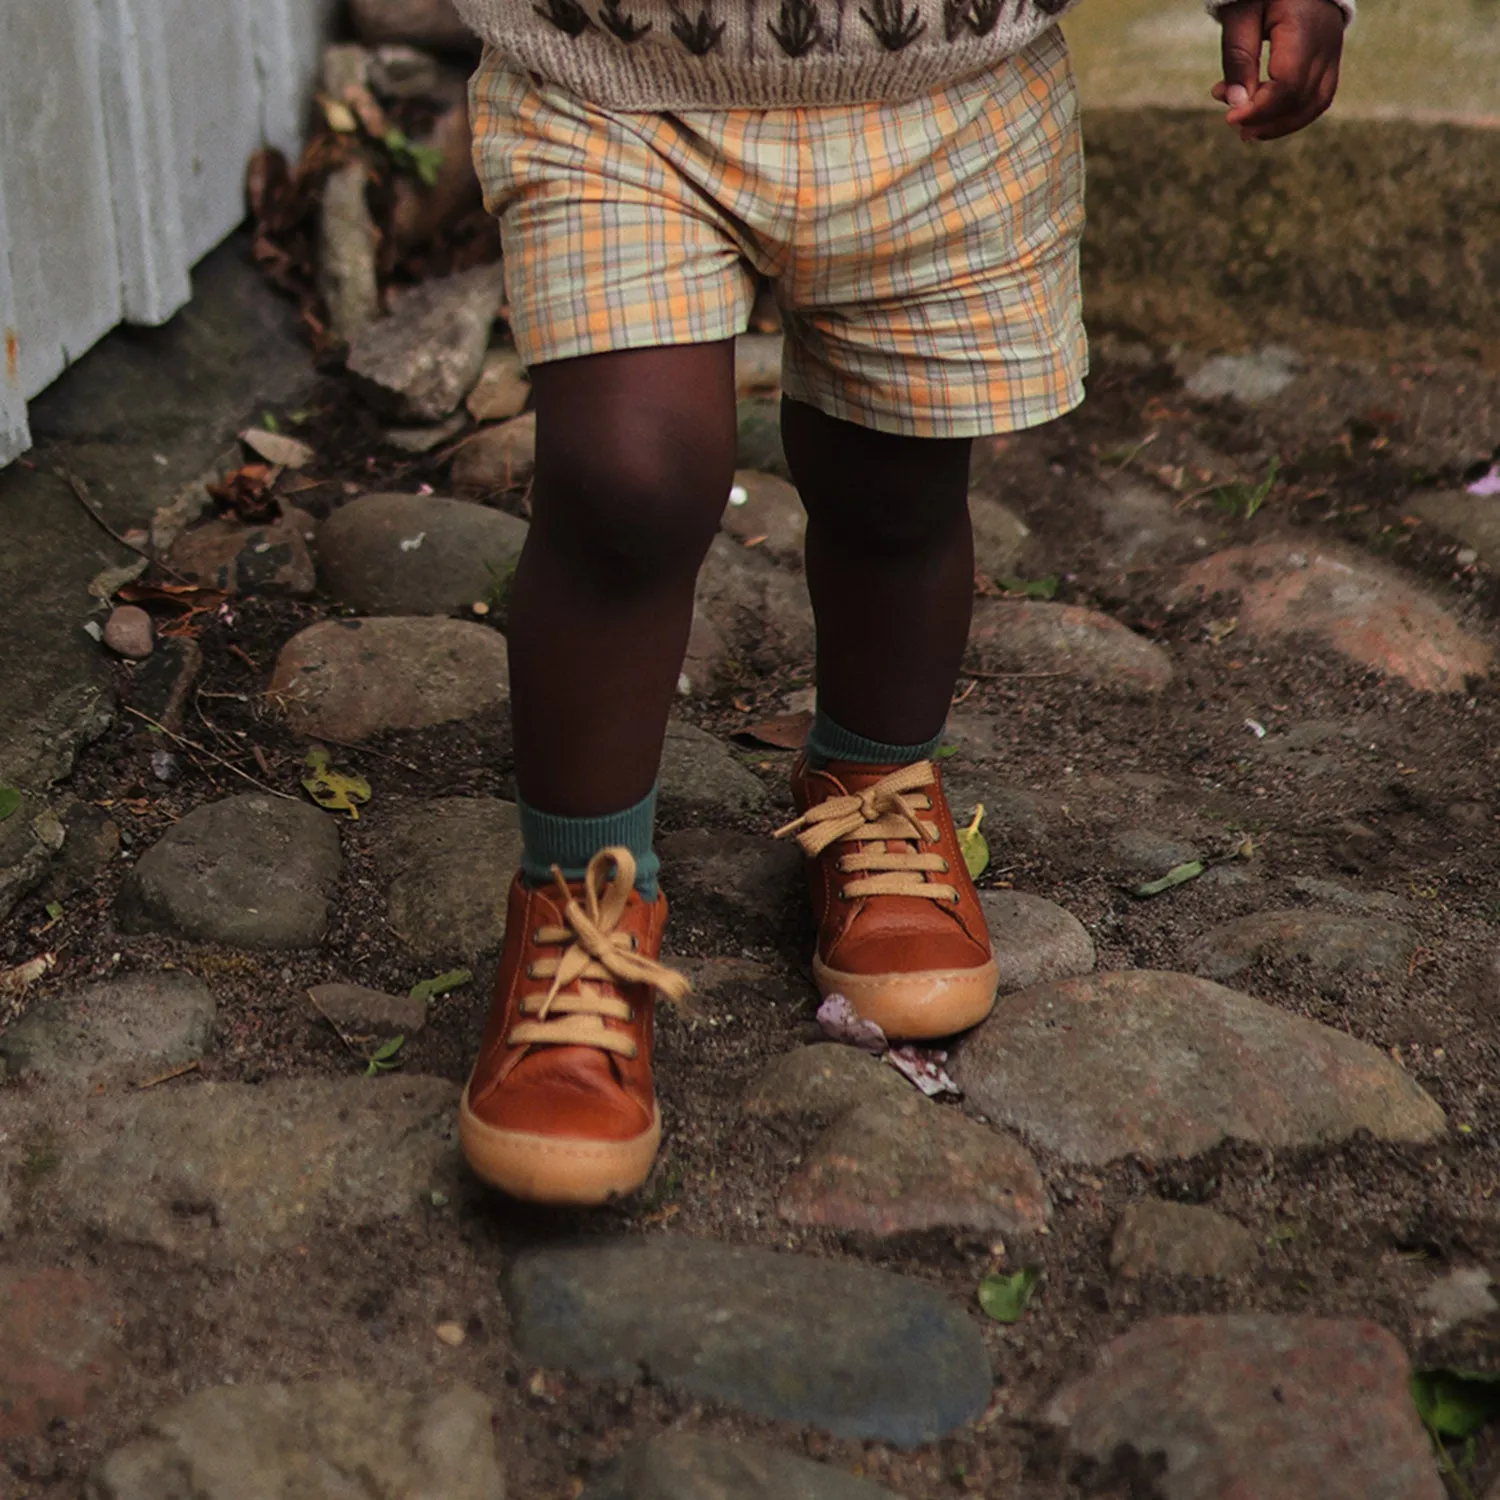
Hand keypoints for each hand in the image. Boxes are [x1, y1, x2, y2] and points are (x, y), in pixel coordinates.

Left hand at [1212, 0, 1344, 140]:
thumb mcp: (1241, 15)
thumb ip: (1239, 57)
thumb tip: (1237, 104)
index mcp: (1304, 27)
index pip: (1288, 83)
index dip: (1259, 108)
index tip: (1230, 118)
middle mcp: (1326, 42)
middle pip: (1300, 99)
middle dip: (1263, 118)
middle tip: (1231, 119)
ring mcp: (1333, 53)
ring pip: (1314, 105)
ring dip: (1279, 125)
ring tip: (1247, 130)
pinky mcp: (1331, 61)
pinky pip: (1318, 99)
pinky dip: (1292, 116)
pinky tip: (1265, 120)